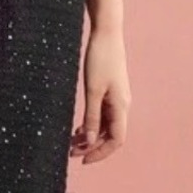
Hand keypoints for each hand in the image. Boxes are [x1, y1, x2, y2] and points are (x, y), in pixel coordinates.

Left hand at [71, 27, 130, 163]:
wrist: (107, 33)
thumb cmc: (100, 59)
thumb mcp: (92, 90)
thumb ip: (91, 117)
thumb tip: (90, 142)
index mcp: (120, 106)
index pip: (116, 140)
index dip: (101, 152)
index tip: (83, 160)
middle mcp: (122, 105)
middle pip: (110, 135)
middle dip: (92, 146)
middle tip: (71, 153)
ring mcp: (117, 98)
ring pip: (105, 125)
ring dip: (90, 136)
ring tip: (71, 143)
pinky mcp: (110, 90)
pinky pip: (102, 114)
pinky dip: (91, 123)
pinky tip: (78, 127)